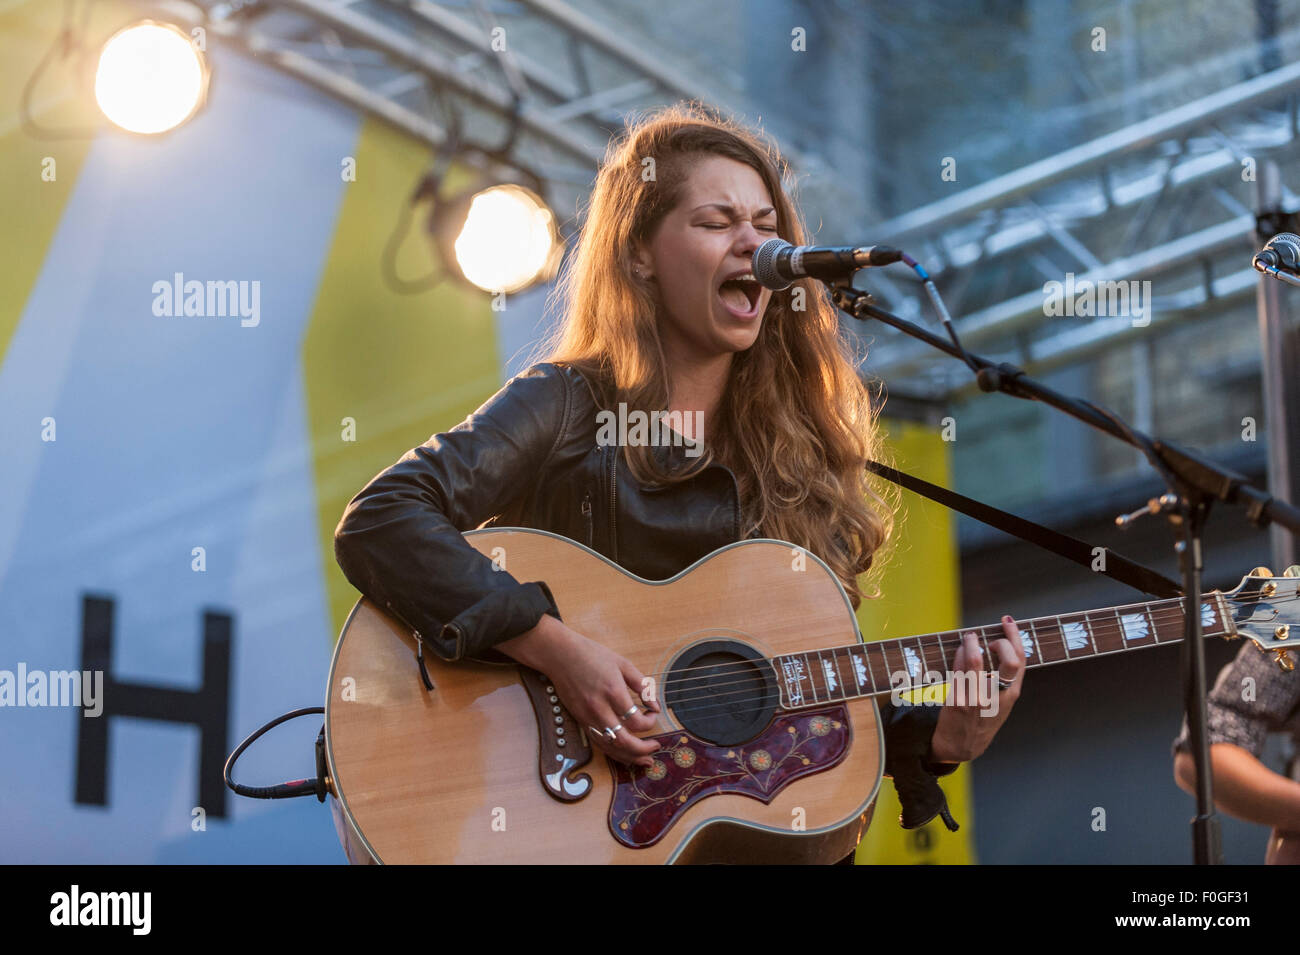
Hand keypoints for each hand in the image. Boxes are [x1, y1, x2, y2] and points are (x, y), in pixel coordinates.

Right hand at [497, 615, 660, 766]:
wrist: (560, 655)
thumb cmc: (592, 655)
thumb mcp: (623, 664)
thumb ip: (642, 685)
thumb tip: (655, 705)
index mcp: (613, 692)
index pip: (637, 721)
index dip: (651, 721)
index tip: (653, 713)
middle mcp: (600, 709)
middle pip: (624, 742)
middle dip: (643, 750)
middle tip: (655, 747)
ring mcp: (587, 717)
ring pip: (610, 747)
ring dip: (629, 757)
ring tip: (644, 759)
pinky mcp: (580, 721)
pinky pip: (598, 743)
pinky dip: (613, 752)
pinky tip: (624, 753)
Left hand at [928, 614, 1024, 763]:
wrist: (961, 746)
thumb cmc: (982, 720)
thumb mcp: (1001, 703)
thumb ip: (1004, 680)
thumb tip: (999, 645)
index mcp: (1011, 694)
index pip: (1020, 660)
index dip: (1015, 636)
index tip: (1007, 621)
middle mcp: (997, 696)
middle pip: (1008, 659)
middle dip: (1000, 640)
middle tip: (988, 638)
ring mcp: (977, 699)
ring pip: (976, 661)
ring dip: (971, 643)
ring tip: (969, 638)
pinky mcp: (957, 701)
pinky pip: (957, 670)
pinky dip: (958, 655)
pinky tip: (958, 651)